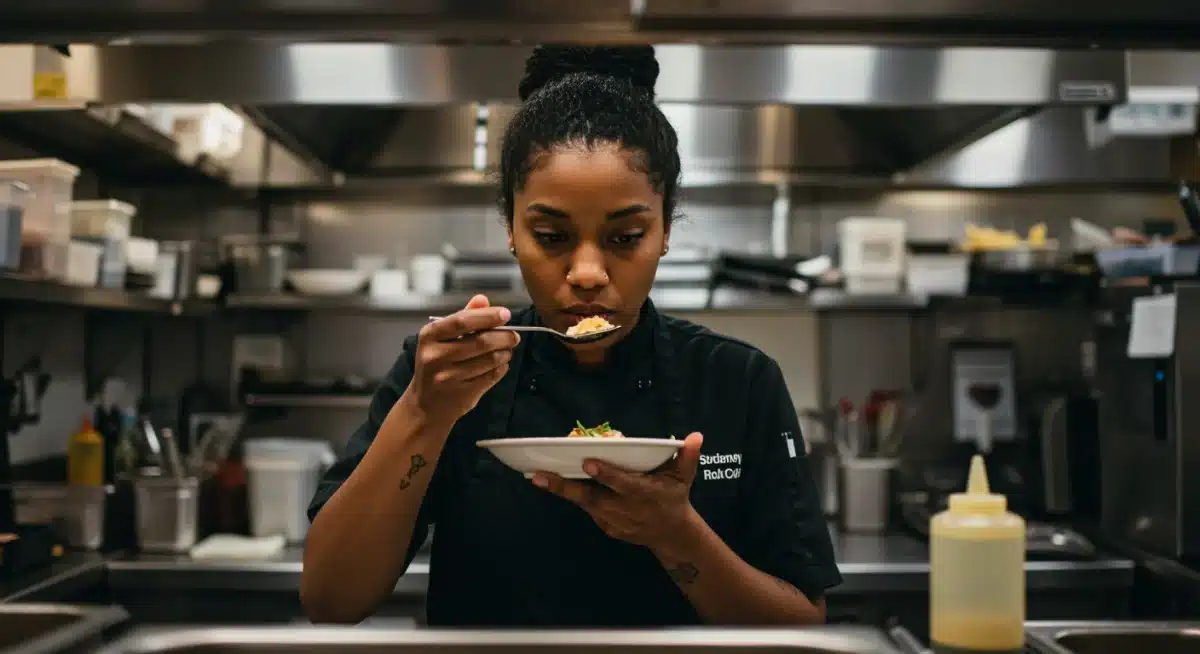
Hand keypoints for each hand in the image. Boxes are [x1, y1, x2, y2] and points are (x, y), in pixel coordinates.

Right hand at [404, 294, 518, 425]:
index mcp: (430, 336)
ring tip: (507, 349)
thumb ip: (463, 317)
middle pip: (480, 342)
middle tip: (514, 335)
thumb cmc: (436, 364)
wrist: (425, 404)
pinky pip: (491, 376)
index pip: (462, 321)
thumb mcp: (441, 338)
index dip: (487, 316)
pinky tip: (501, 364)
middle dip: (504, 336)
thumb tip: (482, 299)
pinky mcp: (462, 394)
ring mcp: (448, 377)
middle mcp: (435, 356)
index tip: (506, 314)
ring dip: (505, 353)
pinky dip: (502, 368)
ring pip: (489, 360)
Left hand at [532, 433, 703, 553]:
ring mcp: (615, 521)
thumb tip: (695, 436)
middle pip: (593, 498)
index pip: (622, 483)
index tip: (588, 462)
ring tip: (538, 478)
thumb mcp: (684, 477)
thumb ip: (687, 456)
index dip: (605, 474)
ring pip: (586, 504)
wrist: (672, 535)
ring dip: (562, 491)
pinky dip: (573, 498)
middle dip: (566, 487)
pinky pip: (588, 510)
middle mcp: (627, 509)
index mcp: (644, 493)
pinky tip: (554, 485)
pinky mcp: (608, 527)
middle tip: (539, 475)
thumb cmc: (675, 498)